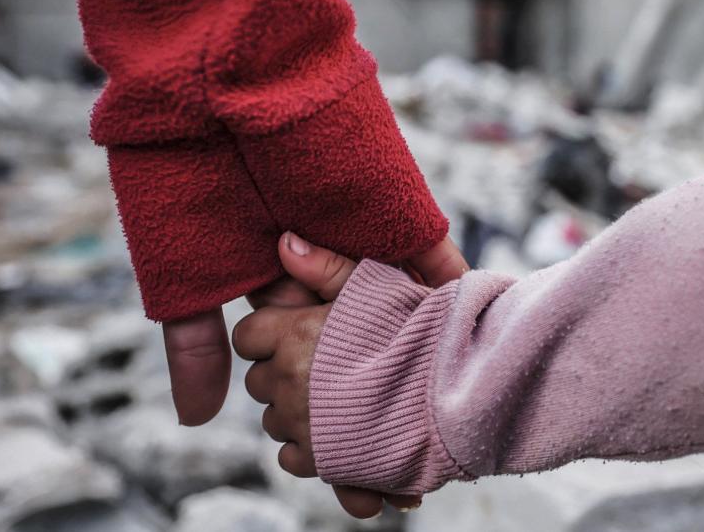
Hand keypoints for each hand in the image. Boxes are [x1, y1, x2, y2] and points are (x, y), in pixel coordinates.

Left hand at [233, 233, 408, 515]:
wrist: (455, 390)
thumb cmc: (420, 331)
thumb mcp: (377, 286)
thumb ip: (327, 266)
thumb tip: (285, 241)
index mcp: (295, 334)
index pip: (248, 336)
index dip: (270, 335)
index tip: (298, 335)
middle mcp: (288, 380)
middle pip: (259, 381)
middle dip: (283, 375)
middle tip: (325, 368)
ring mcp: (301, 424)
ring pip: (274, 420)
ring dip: (297, 411)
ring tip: (340, 400)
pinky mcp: (319, 460)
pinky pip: (290, 456)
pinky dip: (309, 447)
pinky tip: (342, 432)